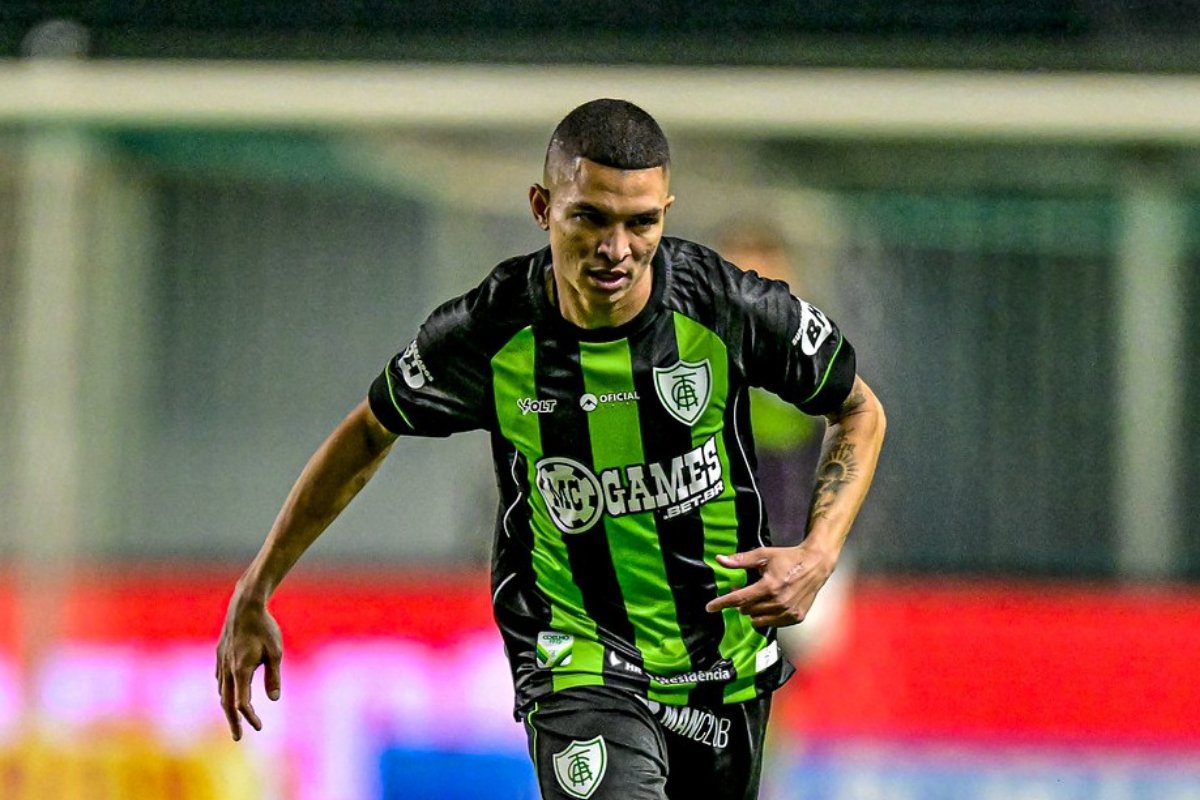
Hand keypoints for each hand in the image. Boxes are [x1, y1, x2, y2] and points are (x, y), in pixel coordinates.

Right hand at [215, 591, 282, 740]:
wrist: (245, 606)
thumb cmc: (264, 628)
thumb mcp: (275, 652)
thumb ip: (273, 676)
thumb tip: (274, 699)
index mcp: (241, 670)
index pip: (242, 702)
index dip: (249, 717)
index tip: (259, 726)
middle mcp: (227, 669)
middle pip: (227, 702)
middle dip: (233, 721)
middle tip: (238, 737)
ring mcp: (221, 662)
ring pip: (222, 691)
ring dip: (228, 707)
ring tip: (235, 719)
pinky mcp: (220, 654)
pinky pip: (220, 679)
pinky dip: (225, 692)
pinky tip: (229, 694)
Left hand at [705, 543, 837, 626]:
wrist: (816, 564)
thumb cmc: (789, 558)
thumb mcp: (763, 555)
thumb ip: (741, 560)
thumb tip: (720, 560)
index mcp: (769, 586)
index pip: (739, 599)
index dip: (722, 603)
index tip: (710, 607)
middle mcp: (779, 602)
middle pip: (747, 610)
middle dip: (740, 601)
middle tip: (743, 589)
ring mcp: (788, 612)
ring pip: (758, 620)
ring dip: (752, 610)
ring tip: (758, 596)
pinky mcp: (796, 617)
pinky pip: (772, 623)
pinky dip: (767, 616)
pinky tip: (770, 604)